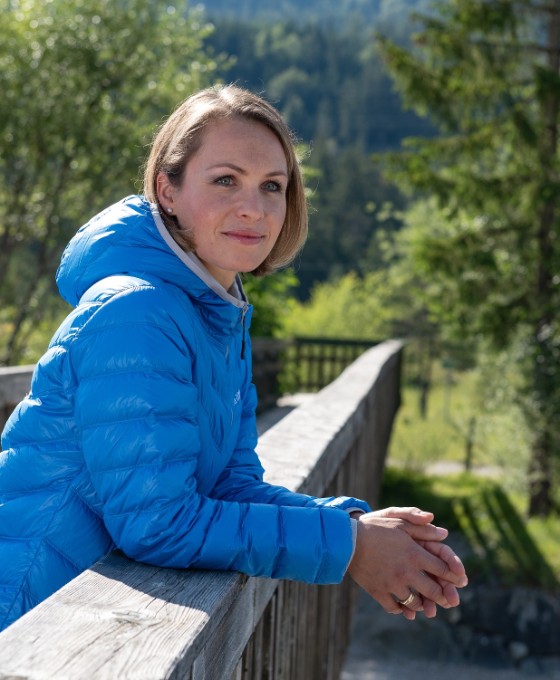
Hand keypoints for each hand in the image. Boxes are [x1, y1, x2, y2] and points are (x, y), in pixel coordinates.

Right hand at [347, 508, 467, 620]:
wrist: (347, 540)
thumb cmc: (375, 527)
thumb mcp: (398, 521)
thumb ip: (421, 527)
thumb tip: (443, 533)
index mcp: (414, 554)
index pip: (442, 569)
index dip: (454, 576)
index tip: (460, 581)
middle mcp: (406, 571)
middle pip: (433, 591)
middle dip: (443, 596)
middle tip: (448, 600)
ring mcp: (392, 584)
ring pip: (415, 602)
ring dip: (422, 604)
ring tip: (424, 604)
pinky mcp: (378, 592)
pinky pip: (395, 607)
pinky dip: (401, 609)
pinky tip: (402, 607)